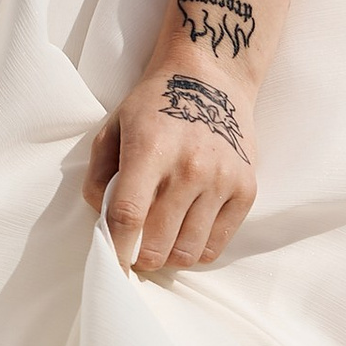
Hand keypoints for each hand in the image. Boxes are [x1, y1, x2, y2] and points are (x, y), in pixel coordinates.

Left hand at [82, 60, 257, 275]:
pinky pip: (217, 245)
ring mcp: (221, 179)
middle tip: (137, 251)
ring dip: (170, 256)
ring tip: (162, 241)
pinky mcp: (246, 189)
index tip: (111, 269)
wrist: (212, 77)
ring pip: (189, 252)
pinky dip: (198, 249)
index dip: (117, 250)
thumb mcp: (115, 125)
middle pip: (158, 243)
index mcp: (150, 149)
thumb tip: (102, 219)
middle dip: (141, 257)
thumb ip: (99, 174)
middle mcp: (189, 167)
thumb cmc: (156, 103)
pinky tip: (187, 231)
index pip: (128, 215)